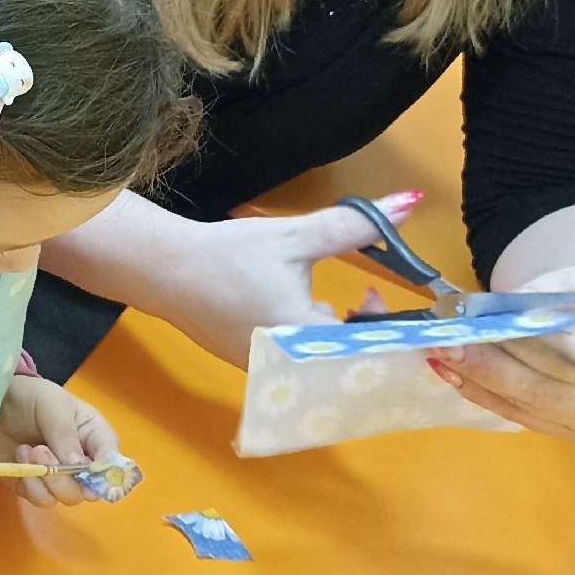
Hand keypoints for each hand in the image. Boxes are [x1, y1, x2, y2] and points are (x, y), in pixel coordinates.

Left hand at [0, 376, 129, 505]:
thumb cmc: (31, 397)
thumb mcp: (52, 405)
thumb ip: (65, 434)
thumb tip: (78, 467)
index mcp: (94, 436)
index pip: (112, 462)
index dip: (106, 474)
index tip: (88, 475)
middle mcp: (82, 462)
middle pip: (89, 489)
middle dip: (65, 476)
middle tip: (41, 451)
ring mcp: (59, 478)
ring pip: (67, 497)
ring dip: (46, 479)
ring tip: (28, 450)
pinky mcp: (34, 487)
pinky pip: (42, 500)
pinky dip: (30, 483)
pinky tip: (19, 457)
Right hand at [148, 195, 424, 367]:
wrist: (165, 271)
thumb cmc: (231, 256)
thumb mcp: (296, 236)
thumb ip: (355, 226)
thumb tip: (409, 202)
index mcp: (306, 341)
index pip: (371, 349)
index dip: (389, 327)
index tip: (377, 295)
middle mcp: (290, 369)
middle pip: (350, 363)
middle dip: (366, 332)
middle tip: (366, 299)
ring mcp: (268, 372)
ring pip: (324, 364)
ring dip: (340, 336)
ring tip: (338, 302)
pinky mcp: (252, 366)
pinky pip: (299, 363)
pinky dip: (313, 341)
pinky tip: (304, 311)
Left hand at [428, 263, 574, 442]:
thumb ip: (565, 286)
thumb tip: (511, 305)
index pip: (574, 355)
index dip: (522, 343)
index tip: (476, 325)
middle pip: (550, 390)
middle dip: (491, 367)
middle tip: (445, 344)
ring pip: (537, 411)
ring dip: (484, 387)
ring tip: (441, 359)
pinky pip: (535, 421)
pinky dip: (495, 400)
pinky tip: (463, 379)